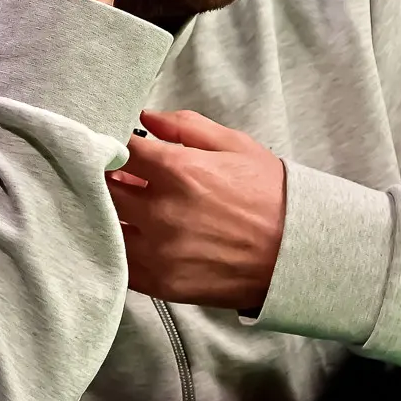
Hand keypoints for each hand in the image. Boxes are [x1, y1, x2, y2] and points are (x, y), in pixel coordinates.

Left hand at [108, 110, 286, 309]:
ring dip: (107, 213)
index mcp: (178, 171)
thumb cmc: (269, 194)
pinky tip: (128, 237)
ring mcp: (158, 251)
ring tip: (120, 207)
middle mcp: (161, 211)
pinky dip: (117, 247)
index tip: (112, 144)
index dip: (111, 143)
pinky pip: (119, 263)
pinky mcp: (161, 283)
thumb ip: (184, 126)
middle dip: (104, 177)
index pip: (118, 149)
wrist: (298, 254)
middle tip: (111, 175)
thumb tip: (145, 117)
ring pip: (105, 225)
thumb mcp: (234, 145)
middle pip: (102, 187)